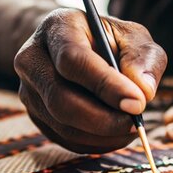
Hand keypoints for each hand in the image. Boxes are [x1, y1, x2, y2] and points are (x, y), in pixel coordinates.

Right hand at [15, 8, 166, 153]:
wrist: (78, 47)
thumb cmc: (109, 41)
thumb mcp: (132, 37)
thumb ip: (142, 58)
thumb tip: (143, 92)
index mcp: (57, 28)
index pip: (73, 59)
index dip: (106, 85)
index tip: (138, 103)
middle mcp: (32, 59)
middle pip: (61, 99)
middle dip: (104, 119)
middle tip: (136, 124)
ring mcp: (29, 91)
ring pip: (63, 126)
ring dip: (103, 135)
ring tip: (130, 127)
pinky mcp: (36, 117)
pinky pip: (66, 140)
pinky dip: (96, 143)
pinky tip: (116, 134)